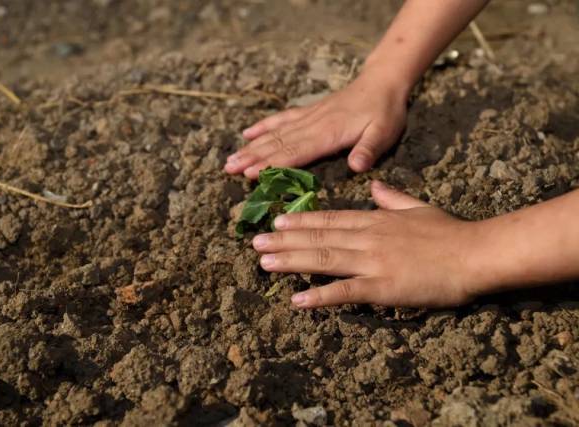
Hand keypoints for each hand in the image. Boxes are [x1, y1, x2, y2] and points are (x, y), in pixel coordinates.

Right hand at [225, 63, 410, 178]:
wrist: (382, 82)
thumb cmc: (384, 112)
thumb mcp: (383, 133)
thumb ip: (368, 149)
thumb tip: (357, 167)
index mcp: (328, 134)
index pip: (295, 152)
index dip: (271, 164)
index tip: (250, 172)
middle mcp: (312, 125)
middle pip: (277, 144)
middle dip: (251, 157)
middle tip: (228, 169)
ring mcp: (307, 117)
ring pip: (275, 133)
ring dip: (252, 146)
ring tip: (230, 158)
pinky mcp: (308, 112)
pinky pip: (282, 119)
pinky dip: (264, 127)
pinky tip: (248, 133)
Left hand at [252, 181, 481, 307]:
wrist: (475, 252)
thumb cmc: (450, 231)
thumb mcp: (418, 207)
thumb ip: (392, 197)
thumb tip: (373, 186)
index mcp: (374, 219)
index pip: (329, 219)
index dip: (300, 221)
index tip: (276, 222)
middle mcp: (367, 237)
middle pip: (318, 238)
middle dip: (284, 241)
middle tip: (256, 243)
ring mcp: (373, 261)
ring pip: (324, 259)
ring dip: (291, 261)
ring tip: (264, 263)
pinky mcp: (383, 287)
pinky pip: (345, 292)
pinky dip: (319, 296)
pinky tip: (297, 300)